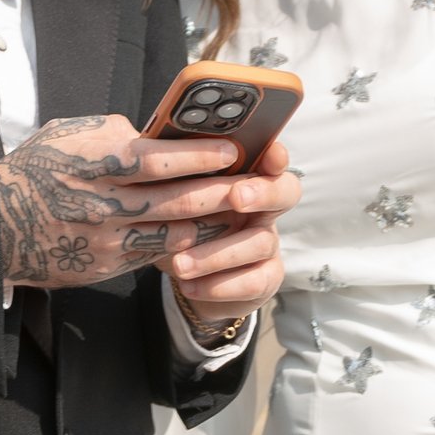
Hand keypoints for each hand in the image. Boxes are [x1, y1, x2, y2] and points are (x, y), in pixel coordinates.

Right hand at [0, 116, 298, 301]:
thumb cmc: (40, 168)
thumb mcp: (72, 134)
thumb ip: (118, 132)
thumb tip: (163, 130)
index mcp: (94, 162)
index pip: (158, 159)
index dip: (200, 156)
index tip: (233, 151)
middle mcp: (102, 203)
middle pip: (176, 199)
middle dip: (221, 192)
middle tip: (253, 183)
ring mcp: (106, 239)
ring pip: (175, 233)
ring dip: (215, 223)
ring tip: (244, 211)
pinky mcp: (108, 266)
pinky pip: (159, 254)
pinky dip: (190, 244)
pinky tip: (213, 235)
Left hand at [168, 133, 296, 337]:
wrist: (183, 271)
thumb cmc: (180, 220)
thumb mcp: (175, 196)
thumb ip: (176, 174)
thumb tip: (149, 149)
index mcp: (246, 178)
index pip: (271, 159)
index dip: (275, 155)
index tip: (270, 153)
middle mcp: (265, 208)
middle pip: (285, 192)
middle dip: (262, 193)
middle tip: (236, 197)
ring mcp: (268, 243)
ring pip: (259, 242)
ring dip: (217, 254)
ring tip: (179, 263)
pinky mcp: (265, 278)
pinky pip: (252, 282)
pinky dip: (217, 285)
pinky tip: (187, 284)